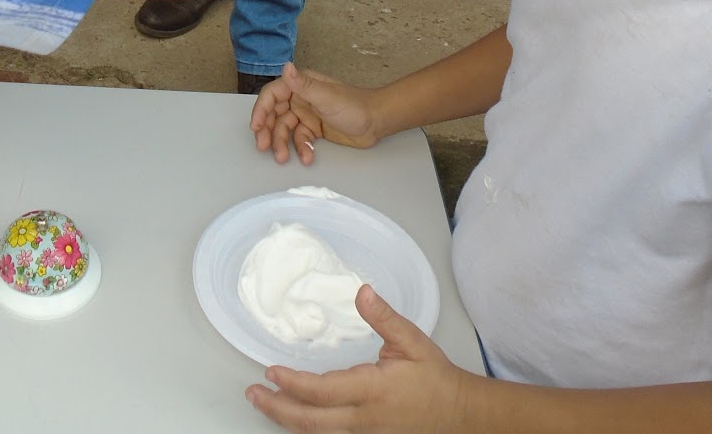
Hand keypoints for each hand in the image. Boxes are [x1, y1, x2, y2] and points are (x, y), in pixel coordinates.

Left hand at [247, 286, 466, 433]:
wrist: (459, 414)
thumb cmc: (435, 378)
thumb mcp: (413, 340)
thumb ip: (384, 317)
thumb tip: (362, 292)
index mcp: (372, 391)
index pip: (322, 391)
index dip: (292, 382)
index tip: (271, 370)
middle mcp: (364, 418)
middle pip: (310, 421)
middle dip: (277, 408)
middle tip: (253, 393)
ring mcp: (364, 432)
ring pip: (317, 432)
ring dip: (287, 418)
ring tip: (264, 402)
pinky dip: (306, 424)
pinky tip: (294, 413)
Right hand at [250, 63, 380, 164]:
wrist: (377, 122)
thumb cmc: (354, 106)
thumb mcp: (326, 96)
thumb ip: (303, 84)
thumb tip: (286, 66)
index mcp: (301, 85)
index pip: (272, 95)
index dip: (261, 110)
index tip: (255, 127)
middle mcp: (300, 98)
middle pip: (274, 114)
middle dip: (267, 131)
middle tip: (263, 147)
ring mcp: (307, 114)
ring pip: (285, 130)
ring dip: (282, 143)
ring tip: (283, 158)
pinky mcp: (314, 129)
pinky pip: (300, 140)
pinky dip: (301, 149)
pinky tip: (308, 157)